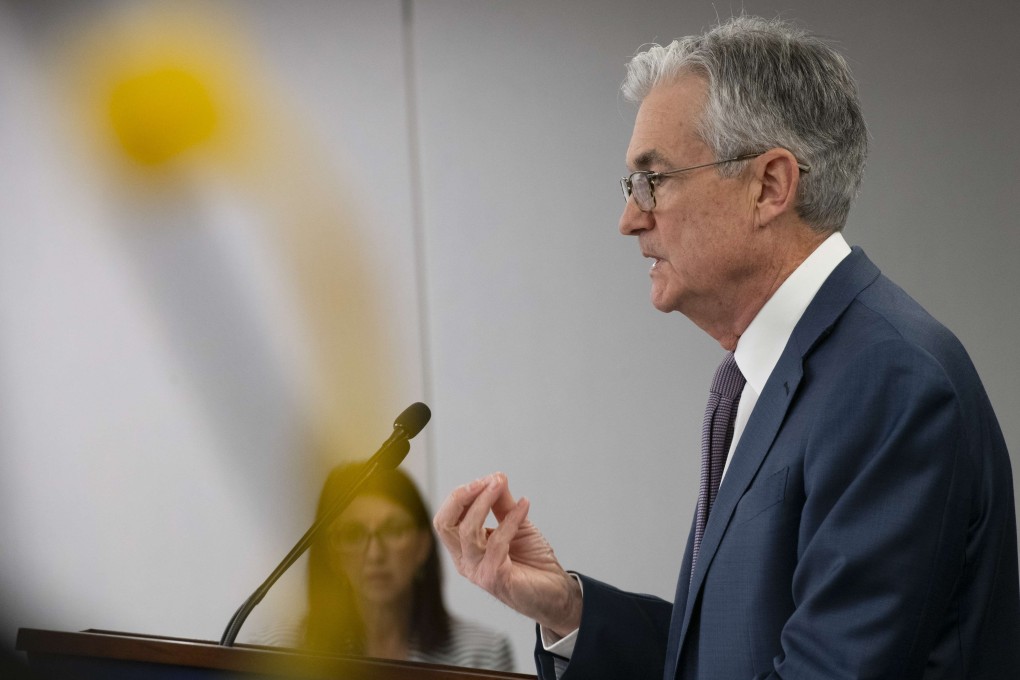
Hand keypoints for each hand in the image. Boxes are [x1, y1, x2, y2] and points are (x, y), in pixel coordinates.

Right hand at [433, 472, 581, 635]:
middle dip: (463, 497)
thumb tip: (496, 477)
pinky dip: (510, 520)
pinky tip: (524, 506)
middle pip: (444, 524)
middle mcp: (464, 561)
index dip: (463, 495)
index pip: (446, 518)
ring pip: (467, 531)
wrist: (554, 590)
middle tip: (487, 481)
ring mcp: (477, 571)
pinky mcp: (494, 578)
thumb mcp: (515, 524)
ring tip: (501, 486)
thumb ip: (502, 503)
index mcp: (464, 548)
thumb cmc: (532, 561)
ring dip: (484, 503)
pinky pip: (496, 542)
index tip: (488, 478)